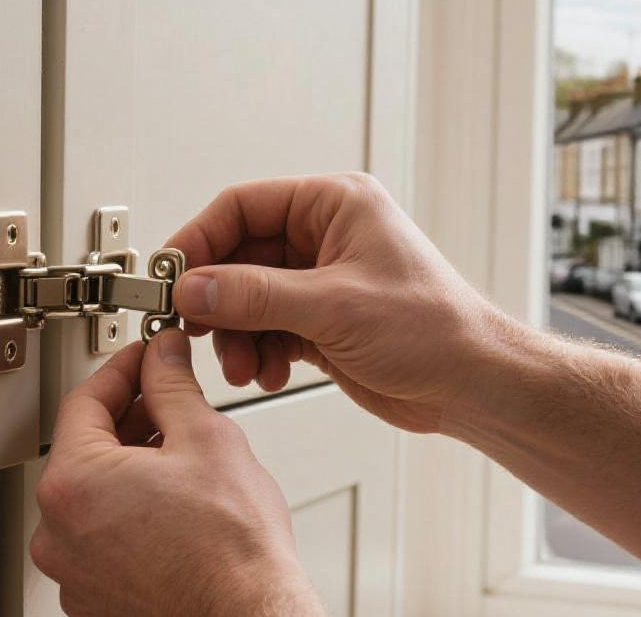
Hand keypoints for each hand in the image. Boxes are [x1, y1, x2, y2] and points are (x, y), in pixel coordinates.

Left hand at [29, 332, 311, 616]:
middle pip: (86, 452)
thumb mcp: (205, 437)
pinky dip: (129, 520)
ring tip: (183, 463)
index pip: (85, 402)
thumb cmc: (231, 547)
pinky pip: (103, 544)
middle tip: (171, 406)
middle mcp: (57, 532)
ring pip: (95, 500)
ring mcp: (73, 574)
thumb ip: (172, 384)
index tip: (146, 359)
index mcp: (73, 483)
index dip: (123, 371)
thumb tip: (163, 356)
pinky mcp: (96, 603)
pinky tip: (174, 513)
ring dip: (130, 472)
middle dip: (129, 421)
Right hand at [168, 172, 496, 432]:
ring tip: (245, 367)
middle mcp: (324, 240)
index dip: (200, 240)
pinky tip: (270, 373)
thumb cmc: (432, 329)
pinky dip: (260, 354)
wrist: (469, 384)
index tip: (171, 276)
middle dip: (219, 301)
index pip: (244, 208)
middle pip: (240, 259)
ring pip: (249, 301)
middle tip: (195, 330)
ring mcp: (321, 284)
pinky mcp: (321, 324)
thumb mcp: (334, 306)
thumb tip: (194, 288)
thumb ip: (256, 296)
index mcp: (334, 206)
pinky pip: (269, 332)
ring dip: (238, 337)